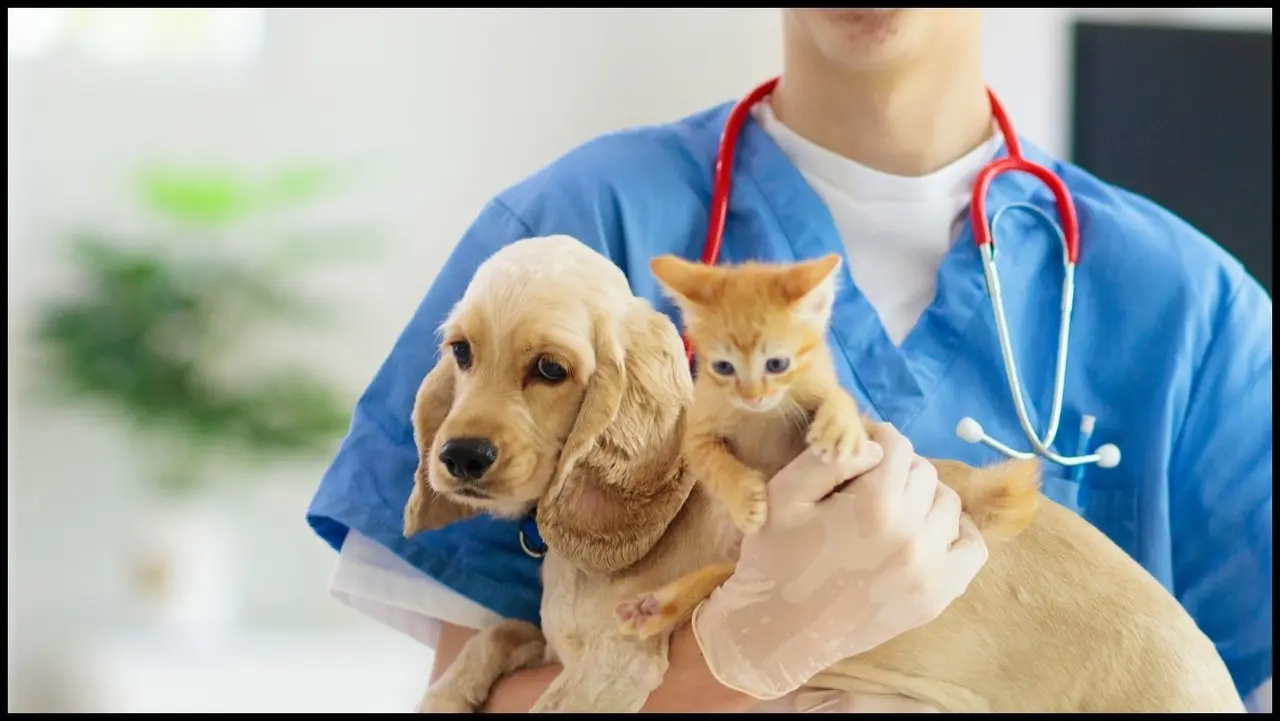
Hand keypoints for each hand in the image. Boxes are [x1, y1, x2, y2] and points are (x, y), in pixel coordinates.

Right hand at [691, 422, 987, 699]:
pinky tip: (925, 533)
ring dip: (923, 497)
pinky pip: (972, 548)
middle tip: (867, 484)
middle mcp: (913, 535)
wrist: (778, 633)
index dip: (876, 438)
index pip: (896, 445)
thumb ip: (829, 458)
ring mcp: (931, 570)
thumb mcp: (783, 495)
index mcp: (874, 505)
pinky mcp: (938, 596)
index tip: (858, 452)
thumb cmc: (773, 558)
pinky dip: (955, 532)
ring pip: (948, 504)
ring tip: (892, 509)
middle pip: (924, 473)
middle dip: (897, 469)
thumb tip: (874, 443)